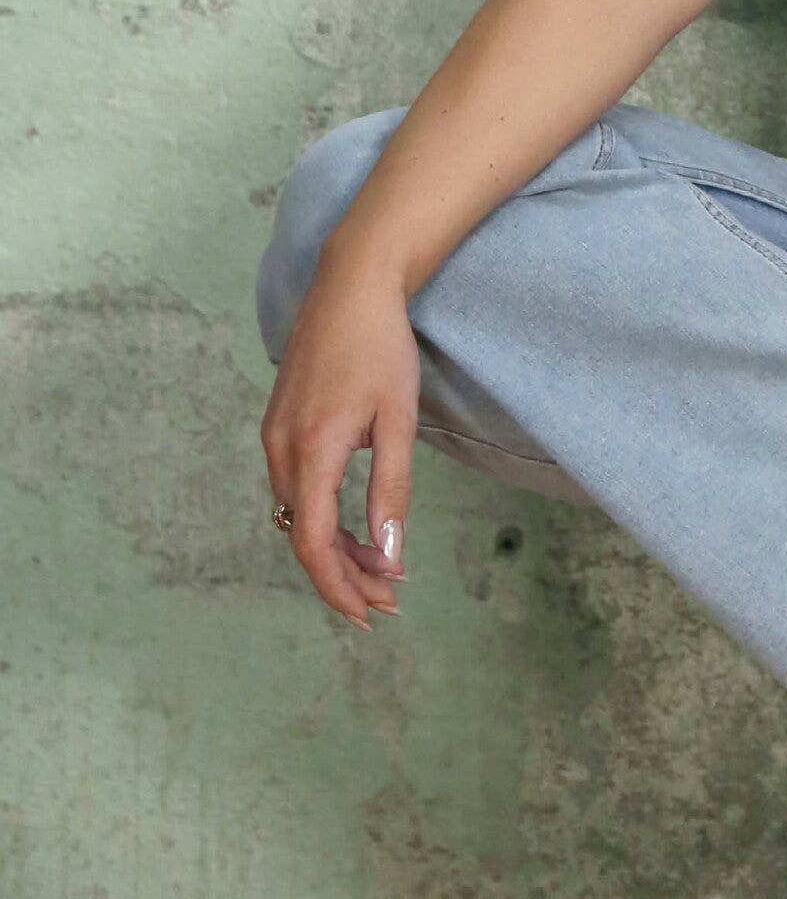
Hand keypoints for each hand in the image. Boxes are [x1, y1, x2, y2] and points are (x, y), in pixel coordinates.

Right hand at [260, 247, 417, 628]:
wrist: (350, 285)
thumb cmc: (382, 347)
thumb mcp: (400, 420)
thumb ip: (393, 490)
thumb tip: (390, 556)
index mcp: (312, 450)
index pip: (316, 544)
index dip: (342, 587)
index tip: (373, 613)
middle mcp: (281, 449)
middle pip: (305, 537)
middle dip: (346, 576)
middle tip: (389, 599)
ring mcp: (275, 437)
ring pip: (299, 517)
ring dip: (336, 550)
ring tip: (380, 571)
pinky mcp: (279, 426)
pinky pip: (297, 490)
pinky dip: (325, 518)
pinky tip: (357, 528)